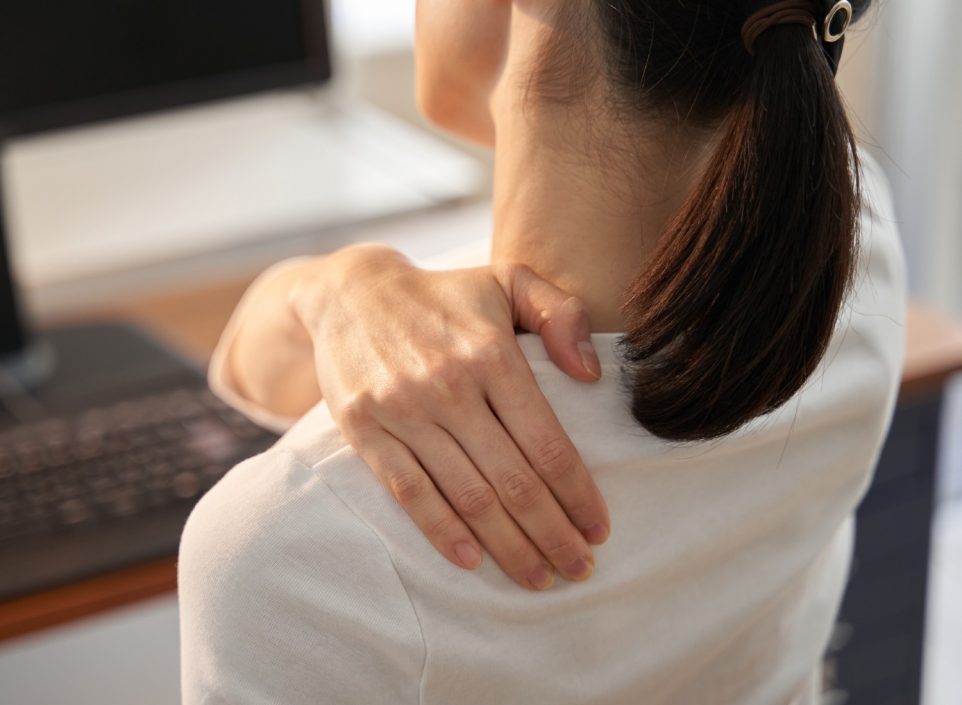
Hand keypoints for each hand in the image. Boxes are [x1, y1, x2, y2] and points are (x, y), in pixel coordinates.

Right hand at [290, 244, 608, 589]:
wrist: (350, 291)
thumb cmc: (443, 294)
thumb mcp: (507, 279)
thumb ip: (559, 314)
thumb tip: (589, 375)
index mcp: (491, 354)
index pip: (546, 442)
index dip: (578, 493)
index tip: (599, 528)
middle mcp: (449, 386)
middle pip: (513, 480)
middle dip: (552, 533)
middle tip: (580, 568)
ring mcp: (404, 410)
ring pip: (466, 495)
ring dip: (507, 545)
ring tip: (538, 576)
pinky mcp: (365, 430)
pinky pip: (409, 491)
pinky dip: (440, 531)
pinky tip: (470, 560)